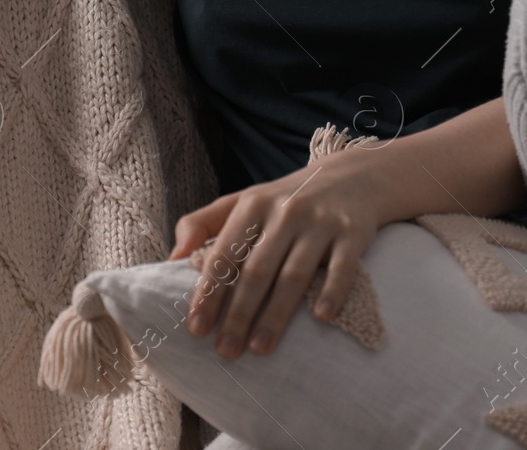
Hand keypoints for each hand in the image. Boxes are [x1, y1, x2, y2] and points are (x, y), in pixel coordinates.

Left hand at [168, 146, 385, 359]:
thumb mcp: (243, 200)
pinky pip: (342, 268)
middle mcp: (285, 211)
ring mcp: (320, 222)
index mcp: (253, 204)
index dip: (209, 292)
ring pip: (294, 275)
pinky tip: (321, 317)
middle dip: (238, 314)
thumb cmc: (285, 199)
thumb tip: (173, 257)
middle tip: (225, 351)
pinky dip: (332, 292)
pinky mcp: (353, 233)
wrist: (352, 176)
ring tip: (260, 348)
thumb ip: (202, 223)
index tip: (196, 328)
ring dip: (276, 315)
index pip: (224, 254)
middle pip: (257, 270)